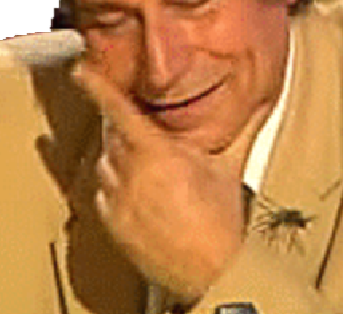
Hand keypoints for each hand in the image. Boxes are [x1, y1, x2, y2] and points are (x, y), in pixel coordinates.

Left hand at [70, 59, 264, 303]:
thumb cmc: (222, 223)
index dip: (96, 86)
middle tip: (139, 125)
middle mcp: (130, 172)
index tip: (81, 71)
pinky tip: (136, 189)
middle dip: (118, 124)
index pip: (117, 109)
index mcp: (157, 152)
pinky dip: (113, 184)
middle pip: (109, 133)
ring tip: (143, 162)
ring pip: (103, 161)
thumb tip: (261, 100)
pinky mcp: (111, 222)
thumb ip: (242, 127)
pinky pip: (101, 192)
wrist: (211, 272)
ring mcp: (117, 199)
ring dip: (116, 154)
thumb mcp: (230, 167)